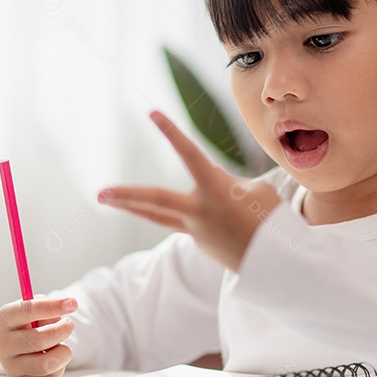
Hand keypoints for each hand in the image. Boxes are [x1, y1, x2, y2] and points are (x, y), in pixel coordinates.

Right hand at [0, 296, 76, 376]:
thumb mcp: (34, 310)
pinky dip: (59, 367)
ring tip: (61, 345)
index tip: (73, 303)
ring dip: (63, 352)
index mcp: (4, 318)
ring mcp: (10, 366)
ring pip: (46, 363)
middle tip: (68, 325)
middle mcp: (3, 343)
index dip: (52, 306)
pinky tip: (52, 359)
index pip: (28, 310)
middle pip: (40, 339)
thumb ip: (48, 307)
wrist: (15, 348)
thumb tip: (68, 305)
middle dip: (62, 330)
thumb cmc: (28, 325)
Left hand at [97, 110, 279, 270]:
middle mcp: (198, 211)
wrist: (277, 263)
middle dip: (125, 195)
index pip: (189, 154)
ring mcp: (196, 231)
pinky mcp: (200, 243)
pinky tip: (224, 222)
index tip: (152, 113)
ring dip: (131, 206)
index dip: (171, 132)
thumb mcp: (255, 190)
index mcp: (215, 190)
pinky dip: (197, 214)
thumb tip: (211, 178)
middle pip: (154, 201)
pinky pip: (190, 222)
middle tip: (99, 192)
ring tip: (108, 199)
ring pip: (157, 216)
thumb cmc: (272, 220)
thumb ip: (227, 181)